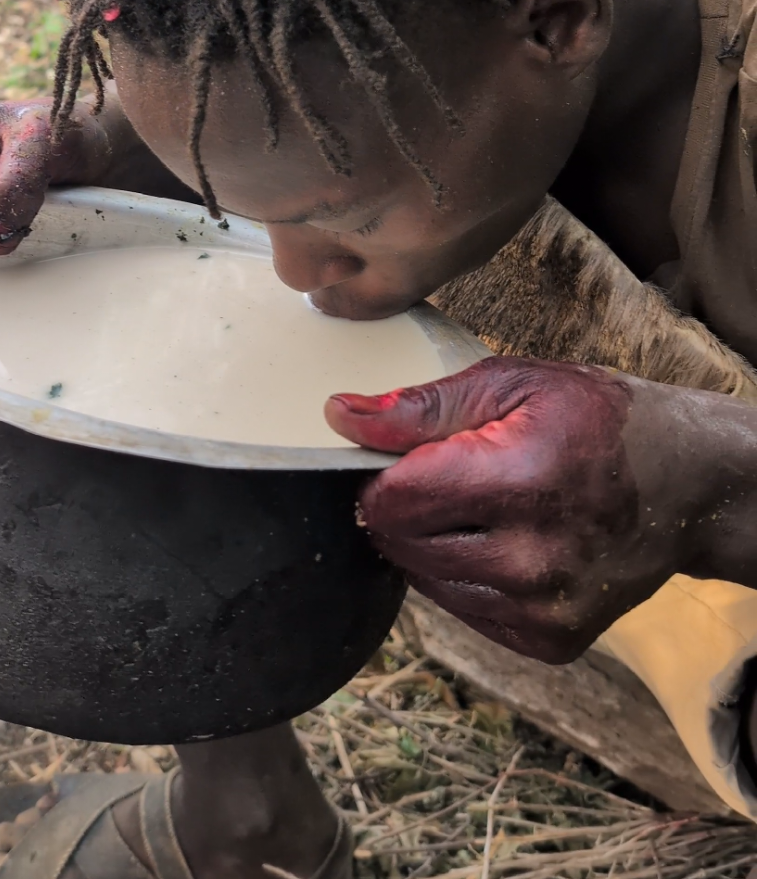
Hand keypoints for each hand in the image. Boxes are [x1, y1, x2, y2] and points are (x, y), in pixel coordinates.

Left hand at [325, 356, 717, 662]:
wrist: (685, 484)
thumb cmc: (596, 420)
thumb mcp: (511, 383)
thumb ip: (421, 407)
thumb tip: (339, 417)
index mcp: (518, 480)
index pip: (392, 499)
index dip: (379, 473)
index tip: (398, 455)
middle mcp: (529, 558)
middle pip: (400, 543)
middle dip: (403, 506)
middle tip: (448, 475)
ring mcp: (541, 610)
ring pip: (424, 581)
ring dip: (430, 542)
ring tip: (481, 505)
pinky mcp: (548, 642)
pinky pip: (462, 610)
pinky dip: (463, 575)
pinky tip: (501, 540)